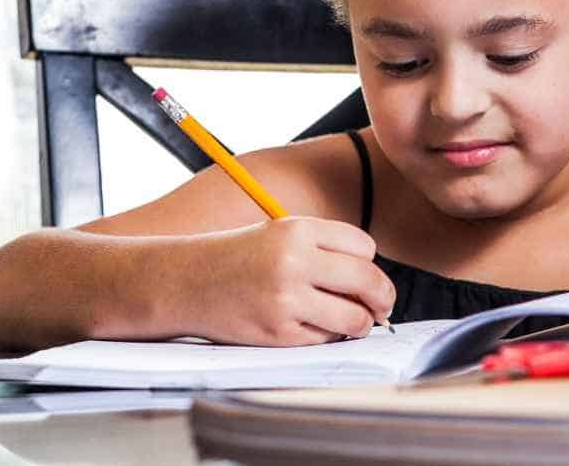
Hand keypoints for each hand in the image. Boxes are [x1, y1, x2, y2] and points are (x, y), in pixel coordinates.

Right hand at [185, 217, 396, 345]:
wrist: (185, 282)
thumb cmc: (240, 258)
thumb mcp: (280, 235)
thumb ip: (325, 251)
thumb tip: (375, 285)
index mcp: (297, 230)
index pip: (364, 247)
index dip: (368, 262)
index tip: (362, 272)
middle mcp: (294, 262)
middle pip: (369, 281)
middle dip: (383, 297)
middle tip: (383, 306)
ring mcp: (286, 300)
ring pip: (355, 318)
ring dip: (361, 323)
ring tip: (354, 320)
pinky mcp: (277, 333)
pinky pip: (326, 339)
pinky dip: (329, 336)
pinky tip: (315, 327)